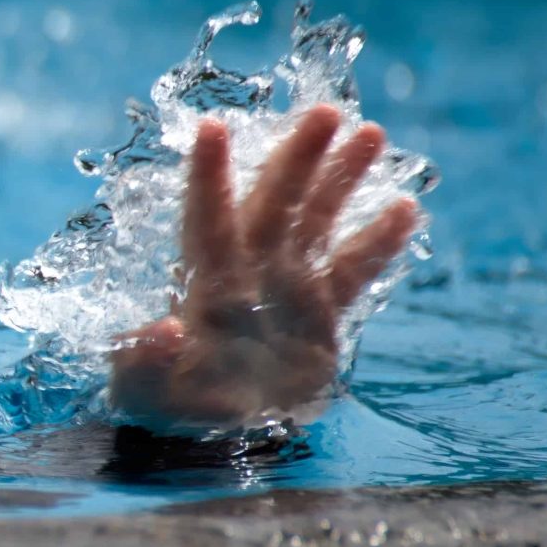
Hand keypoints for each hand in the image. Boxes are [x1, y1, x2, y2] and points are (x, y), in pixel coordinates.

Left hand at [107, 105, 420, 429]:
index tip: (212, 127)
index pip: (205, 217)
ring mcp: (287, 287)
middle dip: (297, 157)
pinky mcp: (320, 314)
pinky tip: (405, 207)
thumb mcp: (141, 389)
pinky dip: (377, 241)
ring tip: (371, 132)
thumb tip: (164, 332)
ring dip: (340, 178)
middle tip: (326, 110)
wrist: (208, 436)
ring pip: (316, 220)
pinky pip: (353, 271)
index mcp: (202, 281)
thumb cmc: (163, 405)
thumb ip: (145, 359)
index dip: (208, 175)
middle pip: (273, 201)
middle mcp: (247, 271)